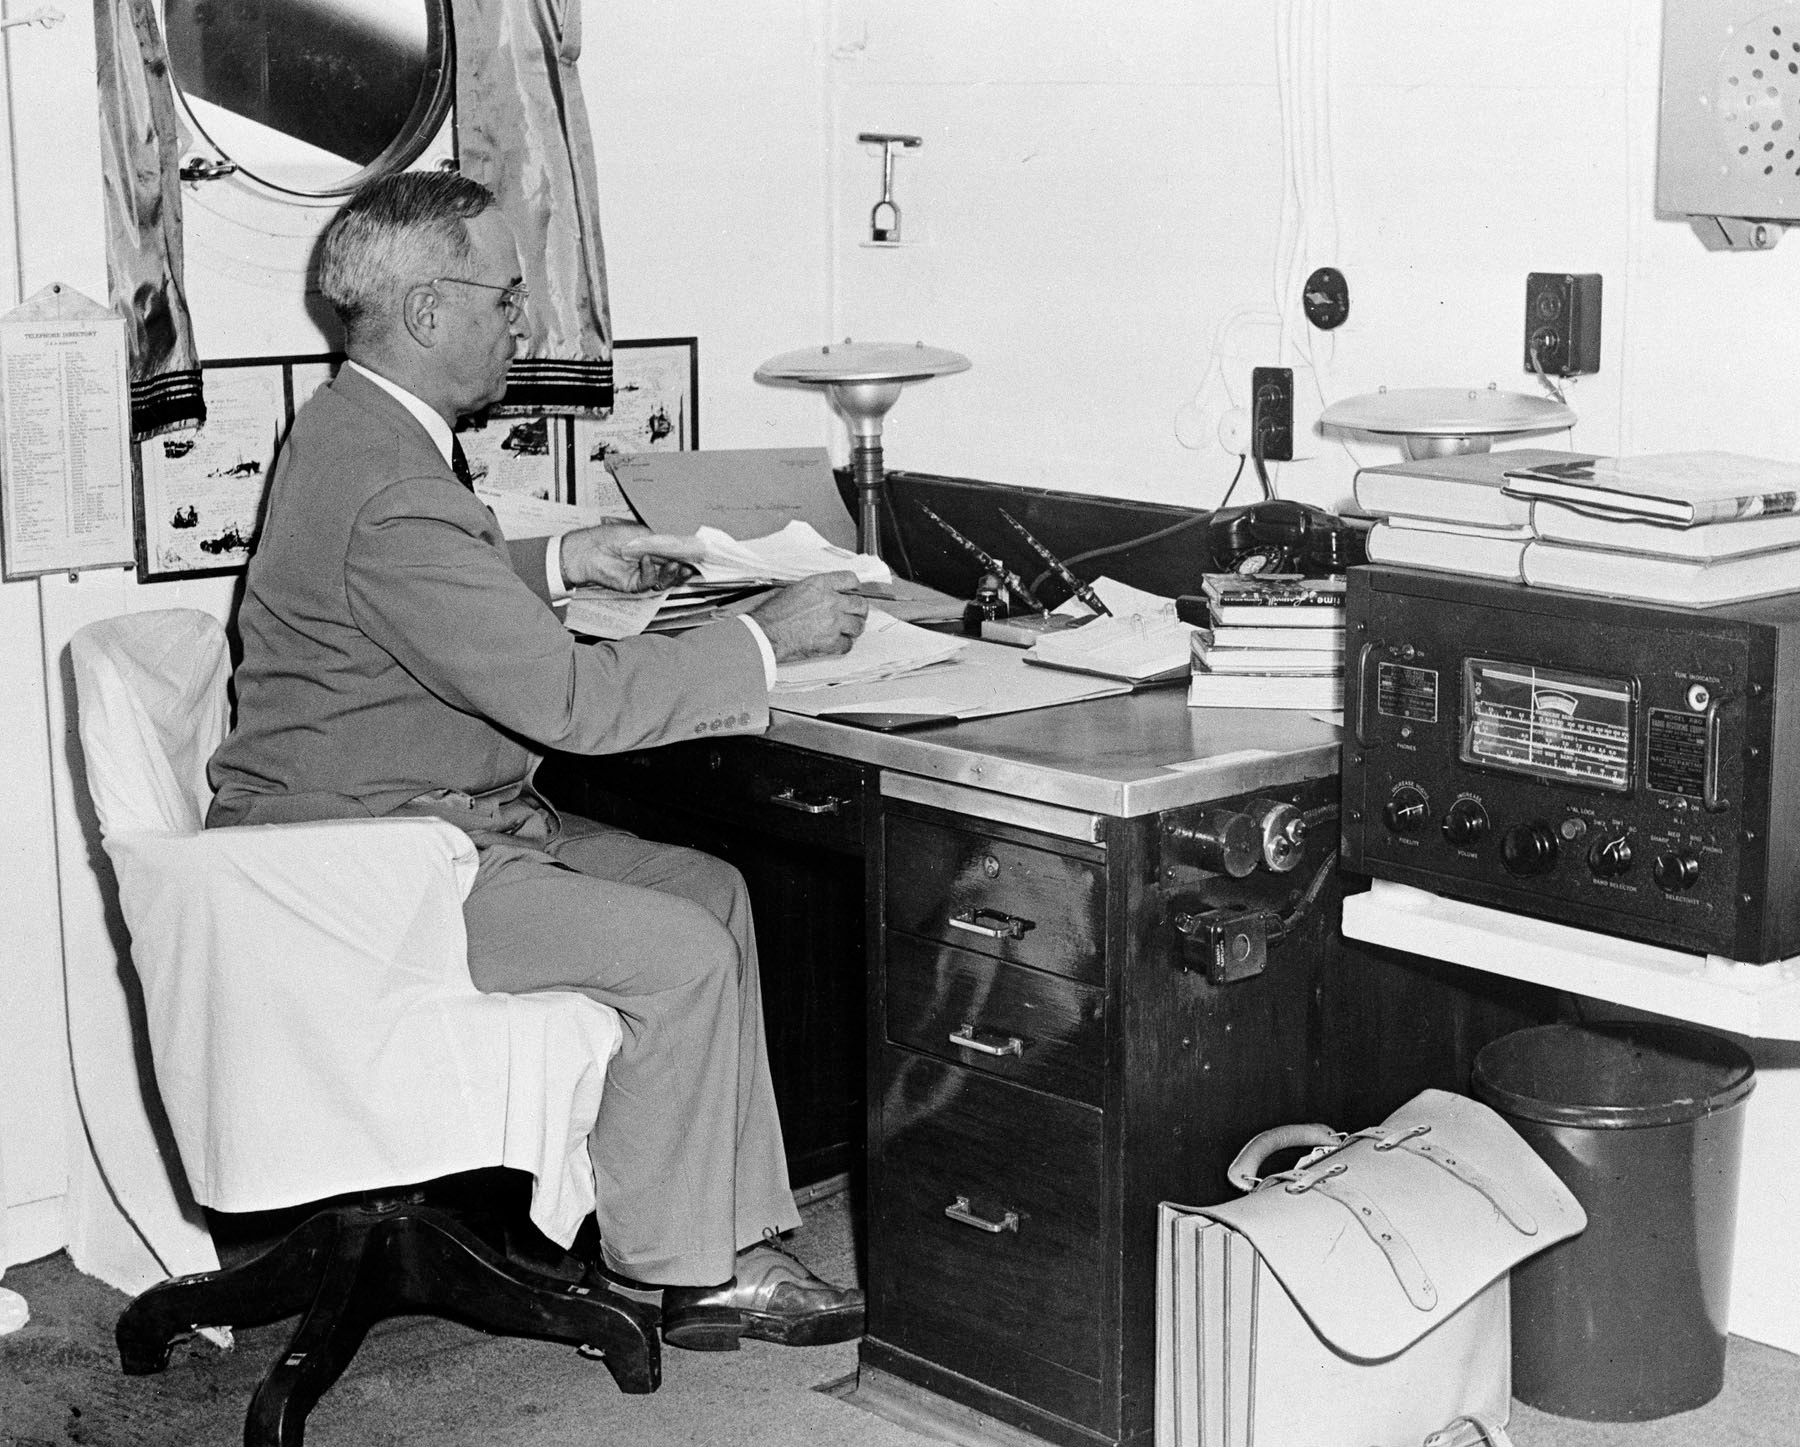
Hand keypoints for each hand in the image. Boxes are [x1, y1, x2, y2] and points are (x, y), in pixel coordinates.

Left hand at [558, 523, 702, 592]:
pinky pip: (649, 582)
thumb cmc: (611, 536)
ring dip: (671, 574)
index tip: (698, 556)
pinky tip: (645, 560)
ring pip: (665, 581)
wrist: (589, 548)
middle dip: (683, 571)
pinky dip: (649, 571)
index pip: (676, 557)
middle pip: (674, 572)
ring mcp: (644, 576)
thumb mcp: (643, 534)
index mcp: (655, 551)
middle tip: (690, 566)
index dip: (687, 558)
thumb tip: (683, 543)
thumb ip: (663, 541)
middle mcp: (652, 565)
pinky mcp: (635, 585)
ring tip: (674, 565)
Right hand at [744, 572, 869, 662]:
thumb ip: (816, 589)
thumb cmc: (773, 614)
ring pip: (858, 626)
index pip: (850, 579)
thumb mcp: (794, 589)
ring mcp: (833, 623)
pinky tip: (836, 642)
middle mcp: (830, 602)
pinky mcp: (830, 643)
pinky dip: (843, 644)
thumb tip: (828, 592)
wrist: (766, 634)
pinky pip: (848, 644)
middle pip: (860, 604)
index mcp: (820, 585)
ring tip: (846, 629)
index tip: (854, 592)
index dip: (854, 587)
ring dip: (853, 628)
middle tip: (855, 613)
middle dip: (859, 609)